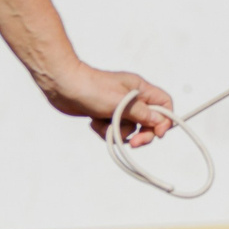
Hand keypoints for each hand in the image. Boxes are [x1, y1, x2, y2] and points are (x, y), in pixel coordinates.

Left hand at [40, 62, 174, 146]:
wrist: (62, 85)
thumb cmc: (91, 88)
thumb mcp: (121, 103)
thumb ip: (142, 113)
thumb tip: (160, 122)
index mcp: (140, 89)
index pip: (164, 103)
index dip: (165, 120)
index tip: (158, 133)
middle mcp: (132, 97)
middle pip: (148, 120)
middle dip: (141, 134)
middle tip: (133, 143)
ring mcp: (118, 106)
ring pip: (129, 128)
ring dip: (117, 131)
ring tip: (104, 124)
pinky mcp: (104, 114)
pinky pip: (113, 129)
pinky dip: (104, 130)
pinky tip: (94, 122)